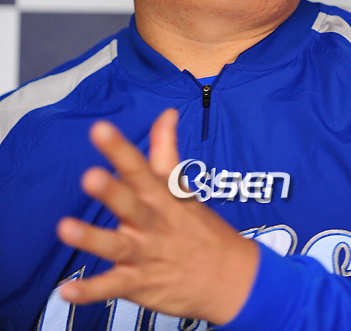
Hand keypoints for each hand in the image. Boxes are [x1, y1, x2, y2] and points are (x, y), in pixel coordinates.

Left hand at [57, 108, 258, 324]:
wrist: (231, 278)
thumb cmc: (199, 227)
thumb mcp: (182, 187)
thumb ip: (166, 149)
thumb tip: (166, 113)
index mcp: (161, 196)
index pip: (139, 168)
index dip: (119, 149)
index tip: (100, 130)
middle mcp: (153, 223)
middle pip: (130, 204)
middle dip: (111, 191)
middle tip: (90, 176)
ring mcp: (146, 255)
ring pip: (117, 245)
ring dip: (92, 238)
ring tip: (65, 228)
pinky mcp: (139, 284)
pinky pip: (112, 287)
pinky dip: (90, 292)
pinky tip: (66, 291)